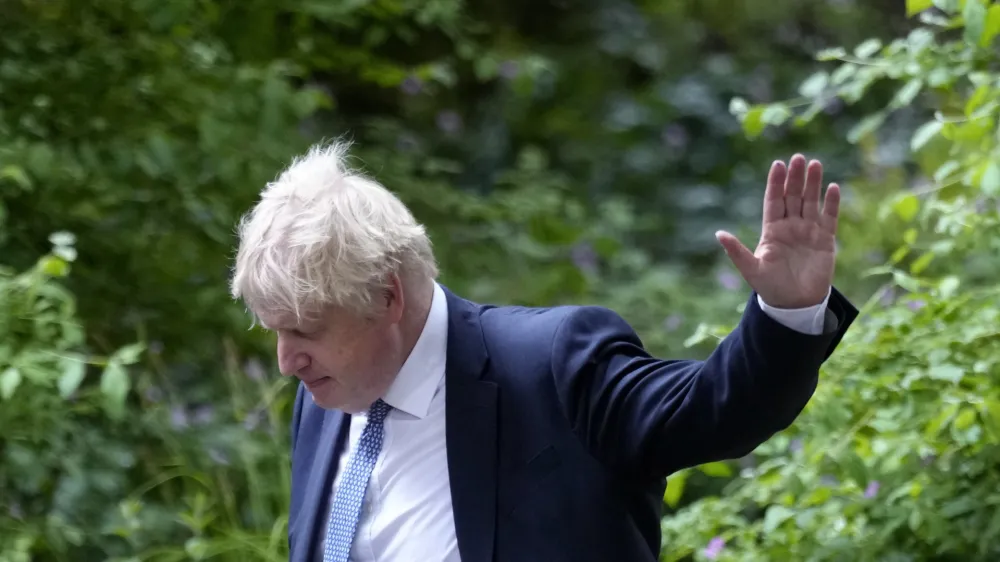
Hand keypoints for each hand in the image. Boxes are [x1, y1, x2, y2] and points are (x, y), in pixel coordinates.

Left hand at [715, 154, 840, 308]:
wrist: (795, 304)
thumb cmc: (770, 287)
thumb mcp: (751, 269)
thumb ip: (736, 251)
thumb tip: (719, 234)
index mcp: (771, 231)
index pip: (774, 201)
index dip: (775, 183)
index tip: (777, 164)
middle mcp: (790, 227)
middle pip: (792, 196)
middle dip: (794, 178)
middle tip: (797, 158)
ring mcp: (808, 232)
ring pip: (811, 202)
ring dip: (813, 184)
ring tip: (814, 164)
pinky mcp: (825, 240)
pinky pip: (829, 218)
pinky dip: (831, 203)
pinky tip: (833, 187)